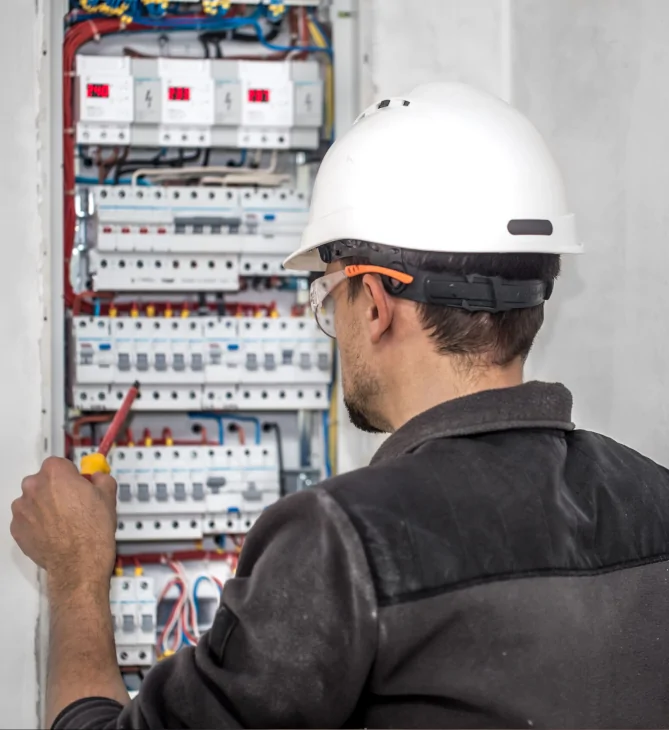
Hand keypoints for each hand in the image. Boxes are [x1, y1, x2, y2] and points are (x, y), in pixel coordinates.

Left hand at [11, 457, 116, 587]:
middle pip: (44, 481)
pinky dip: (38, 524)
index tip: (78, 483)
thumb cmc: (91, 530)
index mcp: (55, 473)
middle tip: (74, 504)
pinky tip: (55, 532)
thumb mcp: (108, 495)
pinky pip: (27, 520)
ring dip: (46, 507)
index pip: (59, 463)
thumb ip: (100, 478)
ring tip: (65, 521)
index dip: (71, 475)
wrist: (79, 561)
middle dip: (57, 490)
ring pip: (34, 501)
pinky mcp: (17, 528)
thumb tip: (97, 477)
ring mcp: (22, 509)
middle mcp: (33, 487)